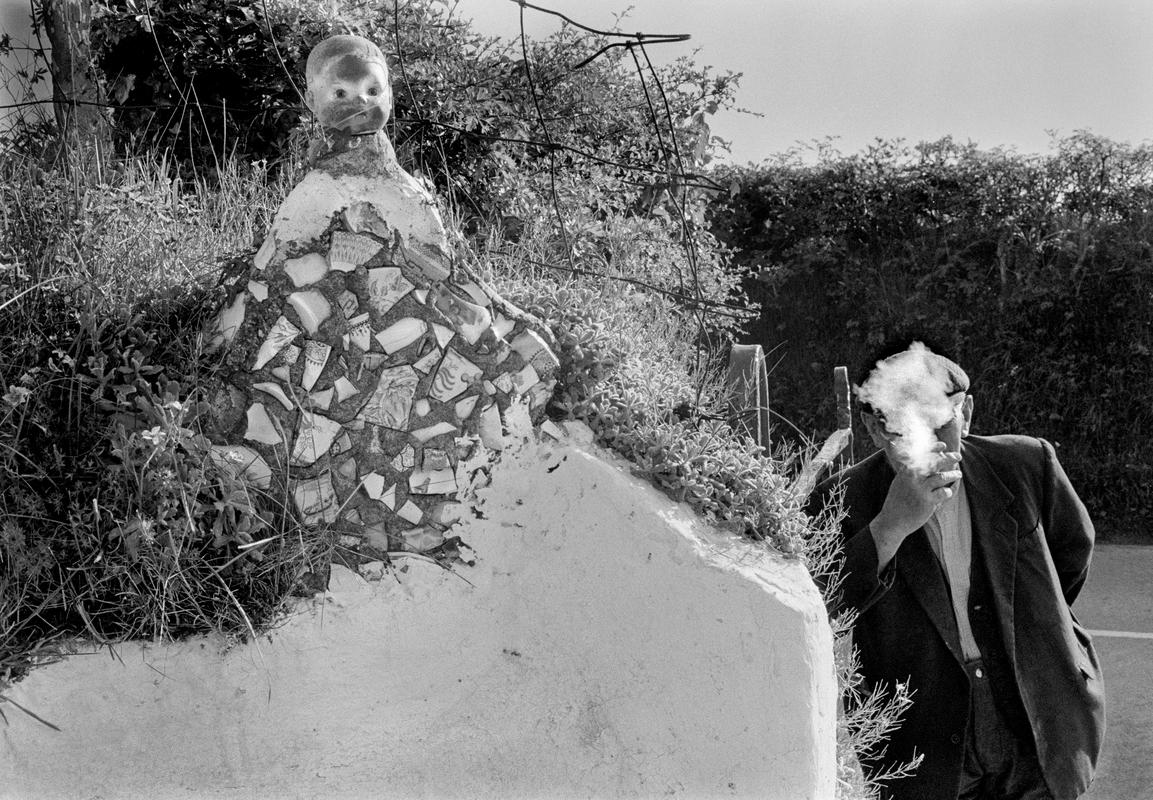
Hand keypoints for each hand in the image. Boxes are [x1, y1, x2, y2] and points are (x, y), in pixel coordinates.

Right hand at [870, 443, 961, 569]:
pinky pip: (944, 492)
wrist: (892, 521)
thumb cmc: (897, 501)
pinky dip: (948, 491)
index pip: (922, 455)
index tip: (943, 445)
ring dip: (953, 474)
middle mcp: (913, 477)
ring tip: (958, 474)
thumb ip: (910, 473)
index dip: (934, 448)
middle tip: (958, 456)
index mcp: (905, 471)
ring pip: (942, 476)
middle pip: (935, 462)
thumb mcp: (899, 483)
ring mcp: (921, 489)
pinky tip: (948, 492)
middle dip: (948, 458)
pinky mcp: (928, 501)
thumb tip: (925, 464)